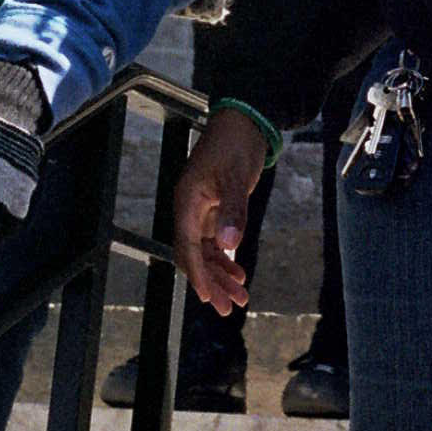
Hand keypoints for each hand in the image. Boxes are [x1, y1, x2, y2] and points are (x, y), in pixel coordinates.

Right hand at [173, 106, 270, 313]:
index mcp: (187, 202)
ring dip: (221, 275)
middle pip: (194, 256)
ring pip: (206, 253)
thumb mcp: (237, 178)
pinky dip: (226, 259)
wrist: (245, 121)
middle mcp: (190, 210)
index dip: (196, 274)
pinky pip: (215, 243)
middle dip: (210, 283)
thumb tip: (228, 246)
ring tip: (239, 298)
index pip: (186, 247)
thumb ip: (234, 211)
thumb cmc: (236, 144)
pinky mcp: (215, 210)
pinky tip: (239, 275)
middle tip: (226, 309)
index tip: (207, 297)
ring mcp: (202, 211)